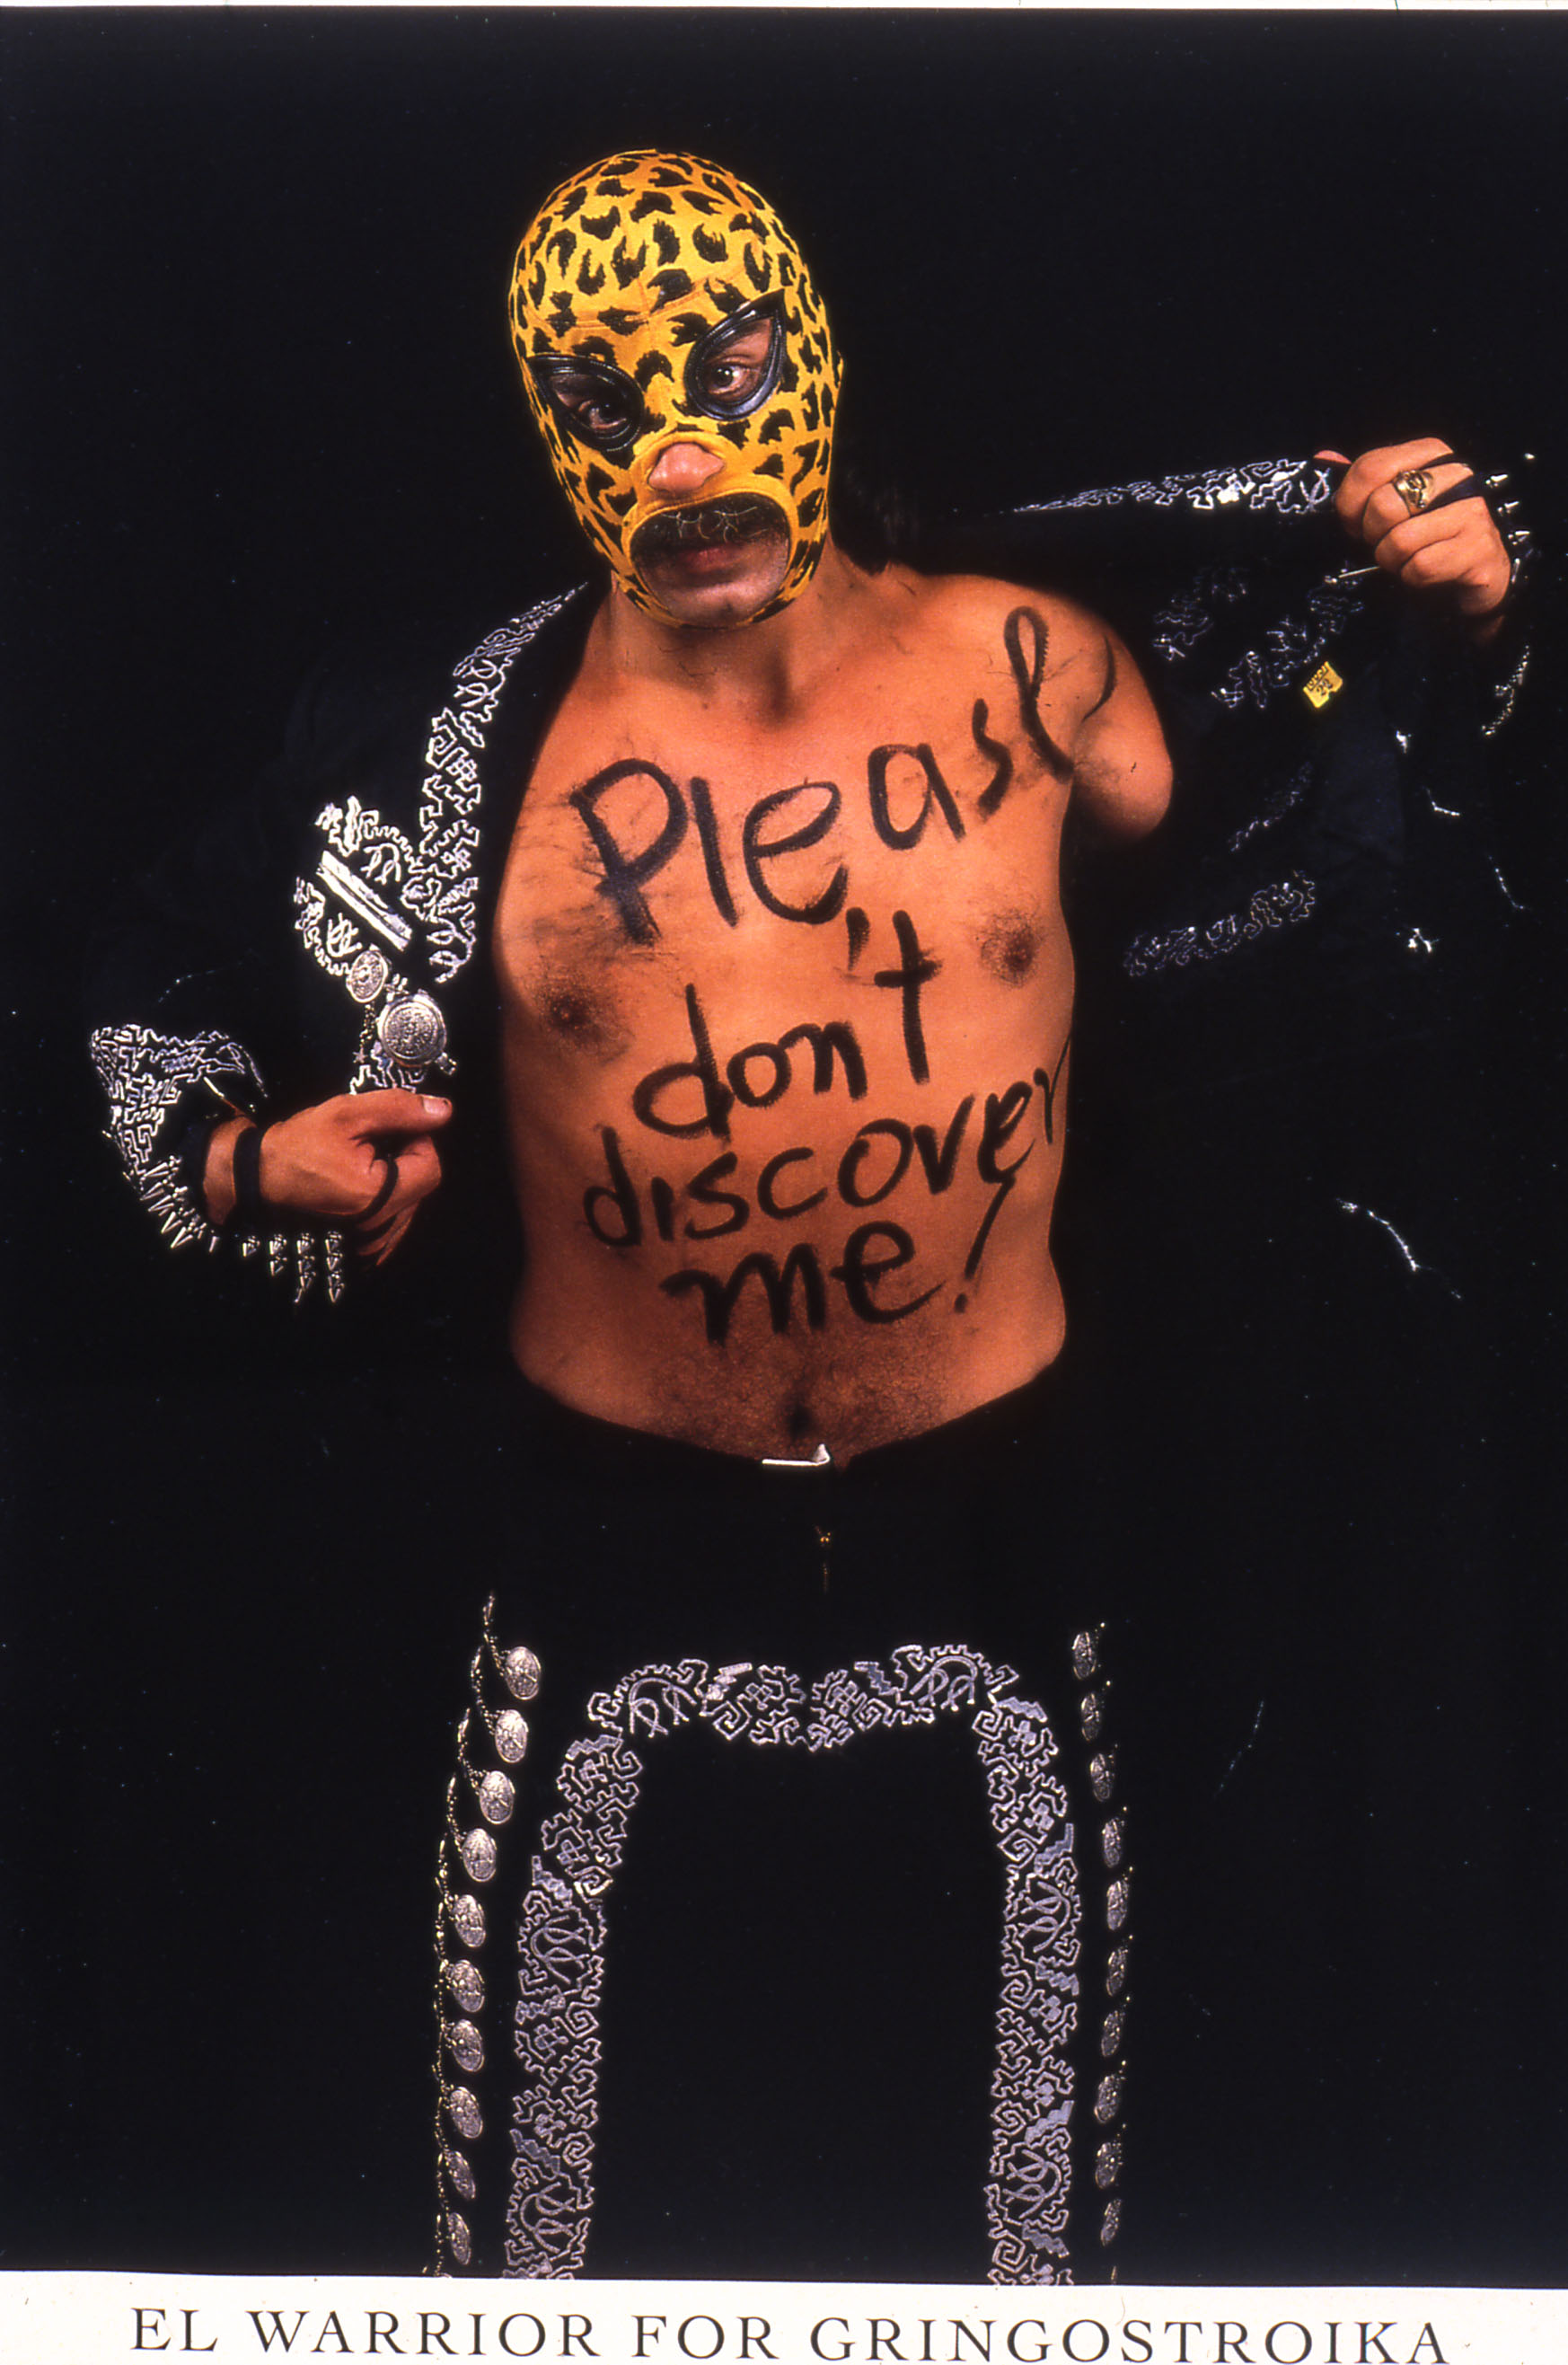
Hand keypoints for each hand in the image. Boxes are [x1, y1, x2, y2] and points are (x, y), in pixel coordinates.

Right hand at [205, 1090, 451, 1263]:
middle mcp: (378, 1222)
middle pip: (424, 1182)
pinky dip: (391, 1192)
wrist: (260, 1174)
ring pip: (412, 1197)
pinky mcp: (363, 1234)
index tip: (391, 1127)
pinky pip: (396, 1214)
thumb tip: (444, 1111)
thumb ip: (399, 1109)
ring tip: (367, 1157)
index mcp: (377, 1196)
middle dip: (408, 1154)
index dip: (418, 1138)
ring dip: (401, 1173)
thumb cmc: (298, 1144)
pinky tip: (368, 1177)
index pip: (431, 1165)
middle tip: (375, 1139)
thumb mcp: (347, 1114)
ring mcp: (371, 1233)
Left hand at [1317, 440, 1511, 629]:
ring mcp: (1472, 512)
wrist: (1477, 571)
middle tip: (1384, 542)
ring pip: (1399, 540)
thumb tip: (1324, 458)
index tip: (1355, 522)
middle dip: (1372, 535)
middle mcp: (1457, 476)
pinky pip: (1419, 568)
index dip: (1349, 504)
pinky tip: (1425, 572)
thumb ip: (1364, 479)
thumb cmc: (1428, 532)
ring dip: (1391, 560)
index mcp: (1432, 454)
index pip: (1370, 467)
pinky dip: (1411, 577)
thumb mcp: (1395, 499)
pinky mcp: (1477, 549)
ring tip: (1407, 557)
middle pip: (1382, 505)